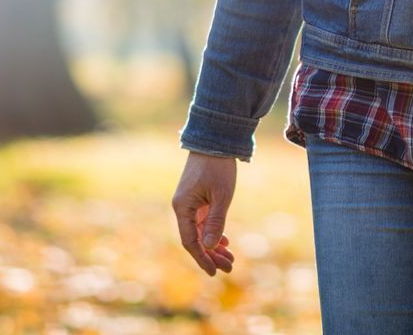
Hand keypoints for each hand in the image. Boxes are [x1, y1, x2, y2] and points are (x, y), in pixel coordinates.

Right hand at [171, 152, 238, 275]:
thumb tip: (210, 246)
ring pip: (200, 232)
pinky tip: (224, 241)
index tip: (214, 272)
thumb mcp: (222, 196)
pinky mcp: (197, 198)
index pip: (190, 241)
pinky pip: (202, 222)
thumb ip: (216, 222)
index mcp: (183, 207)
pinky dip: (213, 232)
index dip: (202, 258)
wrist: (215, 140)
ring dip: (214, 245)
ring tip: (230, 258)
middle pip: (195, 239)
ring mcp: (189, 203)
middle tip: (229, 267)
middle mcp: (182, 207)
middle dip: (212, 255)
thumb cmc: (218, 167)